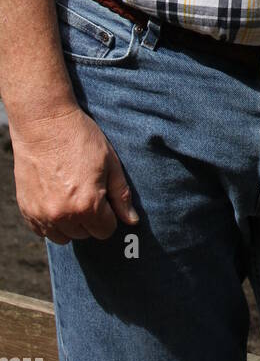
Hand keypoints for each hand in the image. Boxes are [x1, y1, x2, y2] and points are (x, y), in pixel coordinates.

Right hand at [9, 105, 139, 243]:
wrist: (44, 123)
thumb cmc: (81, 139)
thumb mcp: (110, 162)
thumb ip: (122, 195)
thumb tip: (132, 220)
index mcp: (87, 205)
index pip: (105, 230)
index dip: (109, 215)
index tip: (105, 198)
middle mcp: (63, 215)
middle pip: (85, 234)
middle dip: (91, 218)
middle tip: (88, 192)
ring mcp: (41, 214)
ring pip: (63, 236)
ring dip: (70, 223)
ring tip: (72, 196)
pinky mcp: (26, 209)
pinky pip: (42, 231)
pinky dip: (51, 221)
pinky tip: (56, 198)